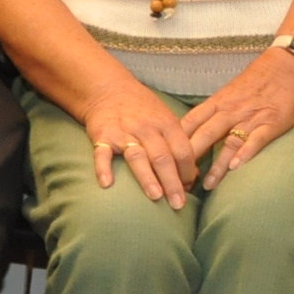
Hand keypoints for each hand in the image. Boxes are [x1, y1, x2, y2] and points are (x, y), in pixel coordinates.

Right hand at [82, 83, 199, 209]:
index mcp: (167, 124)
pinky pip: (102, 153)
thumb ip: (178, 144)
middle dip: (173, 182)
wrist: (109, 89)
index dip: (188, 171)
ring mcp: (124, 132)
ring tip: (155, 197)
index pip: (183, 150)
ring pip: (137, 157)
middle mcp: (147, 128)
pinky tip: (107, 184)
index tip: (190, 189)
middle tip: (179, 204)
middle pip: (163, 157)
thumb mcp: (165, 119)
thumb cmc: (143, 110)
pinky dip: (103, 168)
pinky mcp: (103, 136)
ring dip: (147, 178)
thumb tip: (192, 175)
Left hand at [175, 49, 293, 188]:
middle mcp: (230, 110)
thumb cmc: (259, 80)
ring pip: (228, 142)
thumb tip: (194, 131)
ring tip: (208, 185)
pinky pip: (256, 140)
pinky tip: (237, 167)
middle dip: (190, 158)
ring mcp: (251, 117)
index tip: (167, 160)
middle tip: (180, 180)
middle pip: (204, 135)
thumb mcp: (230, 92)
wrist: (290, 66)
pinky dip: (246, 153)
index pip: (190, 123)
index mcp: (218, 102)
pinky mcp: (272, 123)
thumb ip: (214, 111)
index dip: (176, 142)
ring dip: (217, 165)